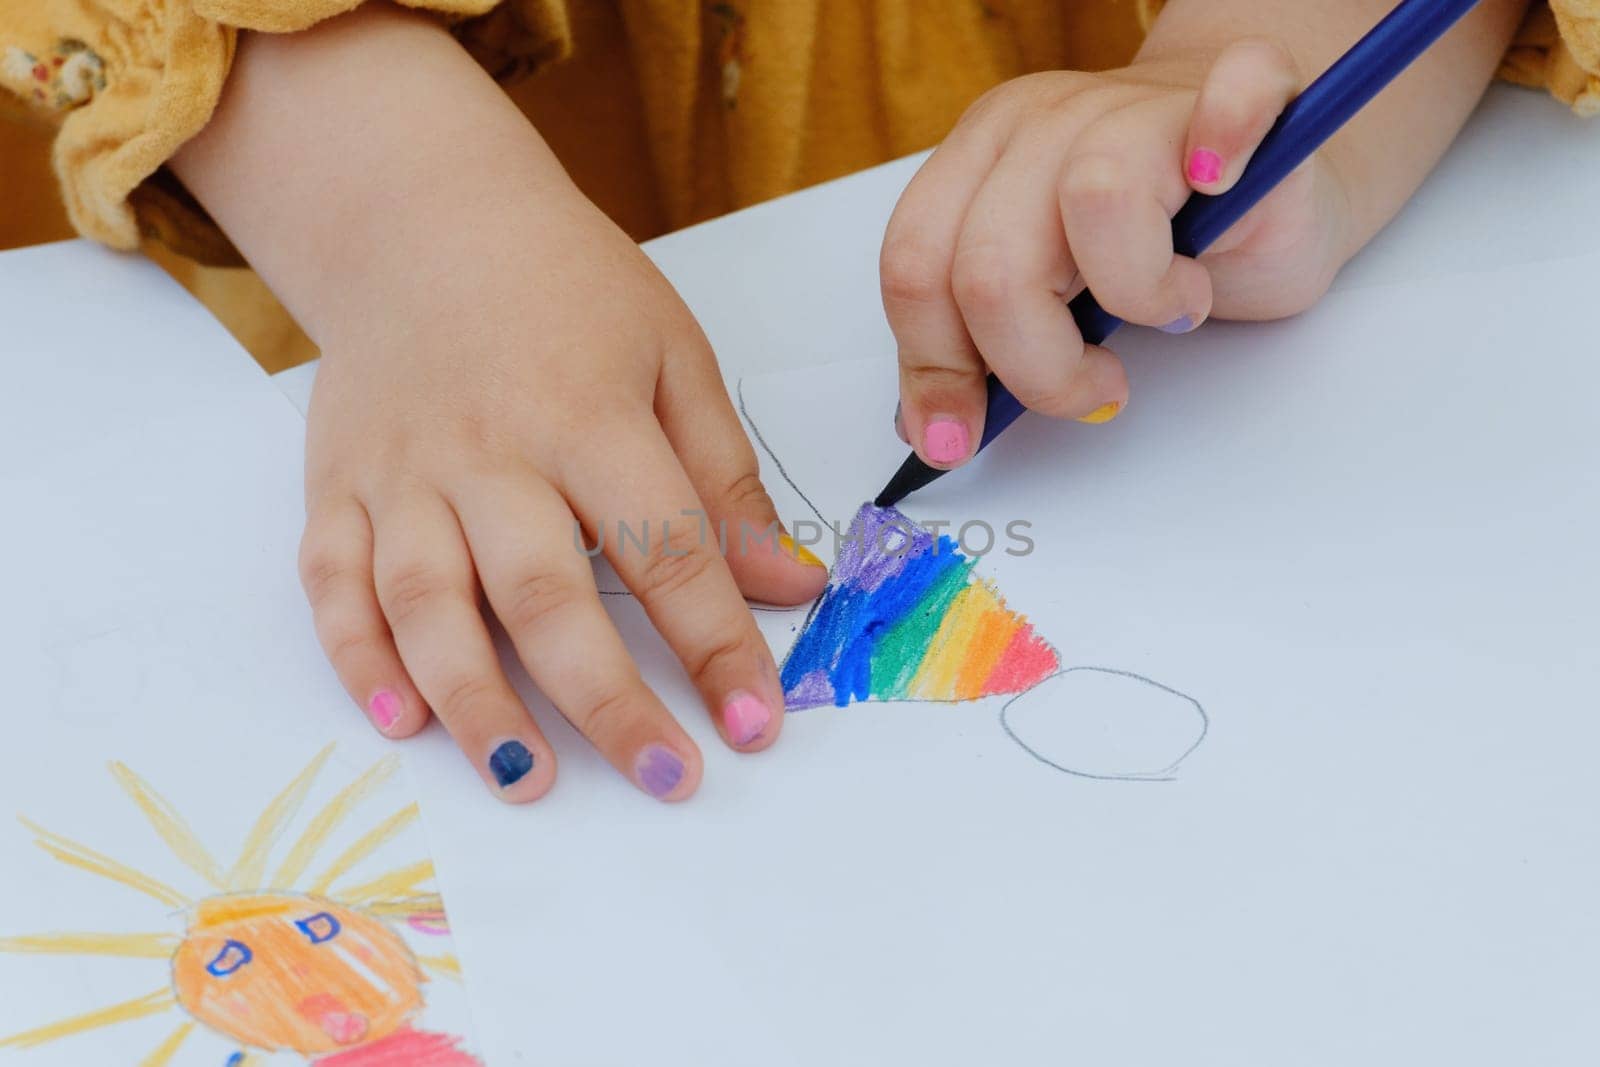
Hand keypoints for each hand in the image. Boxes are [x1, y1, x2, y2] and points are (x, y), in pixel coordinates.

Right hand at [297, 187, 827, 801]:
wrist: (424, 219)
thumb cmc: (567, 289)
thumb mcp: (673, 358)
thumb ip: (724, 482)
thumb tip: (791, 586)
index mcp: (586, 413)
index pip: (664, 549)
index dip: (716, 643)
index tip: (756, 722)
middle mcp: (488, 451)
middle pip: (545, 595)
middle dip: (610, 700)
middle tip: (666, 778)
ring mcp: (401, 473)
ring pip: (429, 605)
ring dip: (478, 703)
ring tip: (529, 780)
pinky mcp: (335, 486)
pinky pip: (334, 584)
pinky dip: (359, 659)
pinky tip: (402, 723)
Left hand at [881, 40, 1354, 464]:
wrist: (1249, 157)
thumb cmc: (1153, 233)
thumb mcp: (1050, 297)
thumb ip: (985, 342)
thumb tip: (939, 429)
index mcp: (978, 163)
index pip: (915, 265)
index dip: (934, 365)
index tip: (960, 435)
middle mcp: (1042, 123)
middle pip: (990, 261)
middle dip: (1039, 367)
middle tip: (1091, 390)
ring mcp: (1137, 101)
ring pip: (1091, 199)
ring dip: (1136, 294)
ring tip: (1168, 312)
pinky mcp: (1240, 91)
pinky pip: (1232, 94)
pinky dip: (1229, 139)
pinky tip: (1220, 185)